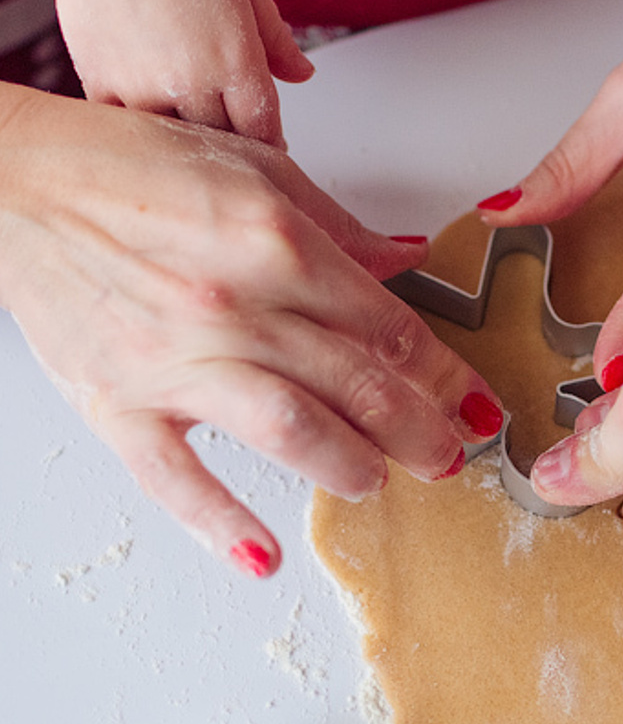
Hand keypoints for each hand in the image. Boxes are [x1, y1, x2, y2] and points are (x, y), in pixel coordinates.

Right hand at [0, 86, 503, 575]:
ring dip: (350, 466)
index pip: (393, 330)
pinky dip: (219, 524)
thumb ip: (340, 227)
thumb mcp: (256, 171)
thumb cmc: (129, 168)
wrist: (15, 182)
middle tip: (447, 454)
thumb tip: (406, 258)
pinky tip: (261, 556)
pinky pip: (176, 478)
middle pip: (359, 386)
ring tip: (374, 478)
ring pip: (292, 431)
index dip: (449, 376)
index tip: (475, 404)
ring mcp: (178, 361)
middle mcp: (237, 306)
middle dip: (420, 431)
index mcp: (280, 244)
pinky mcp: (122, 403)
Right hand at [6, 0, 309, 145]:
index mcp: (236, 59)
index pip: (263, 129)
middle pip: (223, 140)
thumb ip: (276, 38)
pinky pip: (131, 128)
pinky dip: (144, 126)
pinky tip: (153, 112)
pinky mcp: (101, 85)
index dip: (269, 142)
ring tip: (194, 121)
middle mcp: (191, 80)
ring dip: (189, 138)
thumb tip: (304, 75)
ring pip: (177, 141)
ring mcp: (143, 87)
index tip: (269, 145)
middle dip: (234, 141)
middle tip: (234, 135)